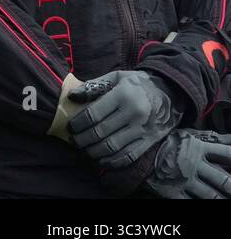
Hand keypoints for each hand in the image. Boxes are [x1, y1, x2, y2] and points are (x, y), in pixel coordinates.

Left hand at [67, 70, 183, 168]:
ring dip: (94, 152)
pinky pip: (129, 155)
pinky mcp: (150, 140)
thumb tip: (72, 96)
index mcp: (122, 95)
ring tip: (84, 151)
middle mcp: (133, 113)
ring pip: (113, 147)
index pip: (94, 114)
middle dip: (83, 139)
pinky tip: (102, 160)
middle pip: (101, 132)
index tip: (69, 128)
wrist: (170, 92)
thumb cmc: (137, 83)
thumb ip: (93, 86)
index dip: (78, 124)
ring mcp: (143, 129)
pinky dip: (113, 161)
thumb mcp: (115, 77)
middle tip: (73, 141)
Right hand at [145, 129, 230, 198]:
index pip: (227, 154)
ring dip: (221, 198)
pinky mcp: (173, 192)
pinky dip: (202, 205)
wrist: (135, 151)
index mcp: (199, 148)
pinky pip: (192, 203)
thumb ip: (213, 139)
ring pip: (212, 195)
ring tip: (225, 199)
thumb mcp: (188, 136)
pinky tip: (208, 204)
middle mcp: (194, 164)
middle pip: (224, 180)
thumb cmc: (165, 143)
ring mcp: (184, 179)